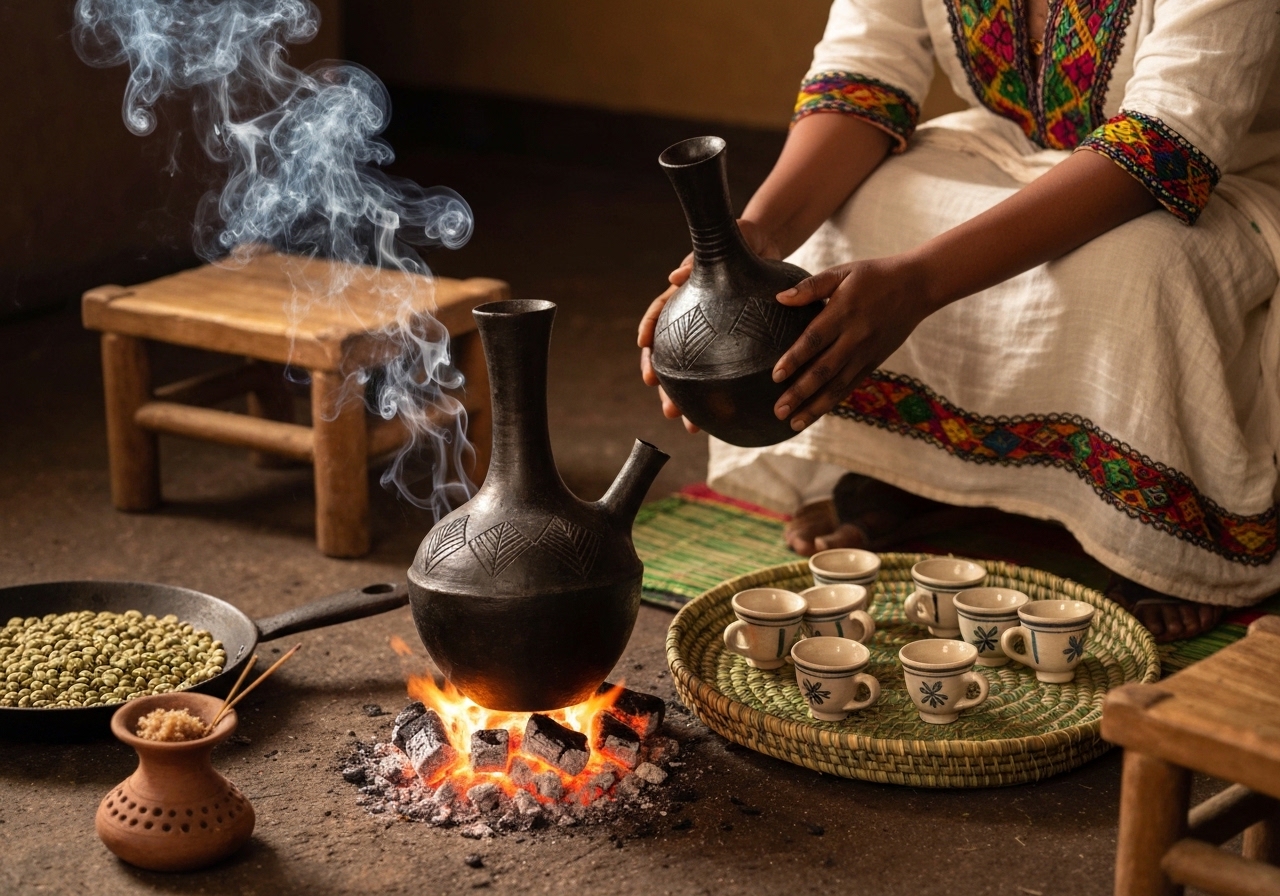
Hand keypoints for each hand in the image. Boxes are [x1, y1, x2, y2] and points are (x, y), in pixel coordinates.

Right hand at [639, 219, 782, 432]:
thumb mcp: (726, 242)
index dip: (648, 331)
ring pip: (696, 371)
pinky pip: (726, 369)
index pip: (660, 313)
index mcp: (685, 293)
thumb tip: (674, 275)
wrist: (769, 246)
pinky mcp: (734, 341)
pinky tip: (728, 415)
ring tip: (690, 425)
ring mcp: (712, 333)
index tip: (643, 348)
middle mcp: (694, 317)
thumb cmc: (744, 240)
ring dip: (691, 401)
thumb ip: (700, 258)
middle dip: (668, 387)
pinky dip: (724, 392)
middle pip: (673, 356)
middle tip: (668, 409)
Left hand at [770, 257, 930, 431]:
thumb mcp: (843, 272)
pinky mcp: (875, 361)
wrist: (917, 286)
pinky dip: (833, 401)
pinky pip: (851, 385)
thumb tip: (780, 298)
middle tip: (778, 411)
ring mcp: (866, 353)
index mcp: (843, 313)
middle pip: (824, 370)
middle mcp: (855, 337)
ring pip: (838, 385)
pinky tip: (816, 413)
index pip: (814, 340)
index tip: (775, 376)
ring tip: (793, 424)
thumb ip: (811, 287)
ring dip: (815, 406)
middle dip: (800, 393)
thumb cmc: (875, 276)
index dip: (795, 359)